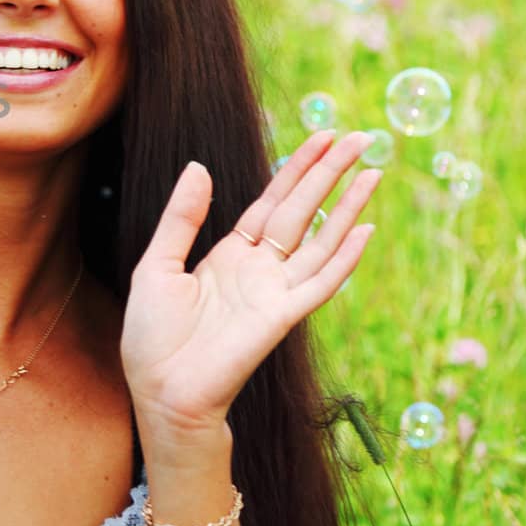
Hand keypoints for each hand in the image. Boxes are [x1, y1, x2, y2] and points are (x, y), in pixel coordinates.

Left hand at [119, 129, 381, 436]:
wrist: (161, 389)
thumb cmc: (152, 335)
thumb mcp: (158, 264)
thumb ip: (182, 218)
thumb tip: (199, 166)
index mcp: (229, 254)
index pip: (271, 201)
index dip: (297, 169)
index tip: (323, 136)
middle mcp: (258, 269)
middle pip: (302, 211)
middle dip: (329, 174)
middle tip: (360, 138)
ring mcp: (274, 291)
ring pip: (320, 240)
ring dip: (347, 207)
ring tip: (373, 172)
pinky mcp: (282, 316)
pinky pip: (321, 283)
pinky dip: (344, 258)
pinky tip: (364, 230)